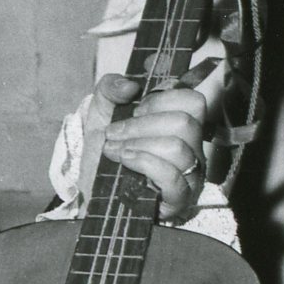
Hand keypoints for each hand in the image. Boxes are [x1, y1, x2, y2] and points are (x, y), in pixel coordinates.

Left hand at [81, 74, 207, 220]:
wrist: (90, 194)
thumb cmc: (101, 157)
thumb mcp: (99, 115)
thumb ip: (109, 89)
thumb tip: (130, 85)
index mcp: (179, 126)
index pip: (193, 101)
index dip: (160, 100)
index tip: (134, 111)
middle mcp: (192, 149)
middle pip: (184, 122)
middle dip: (140, 125)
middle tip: (115, 133)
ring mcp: (189, 175)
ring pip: (177, 148)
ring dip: (137, 144)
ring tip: (113, 151)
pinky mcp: (179, 198)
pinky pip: (172, 176)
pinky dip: (144, 163)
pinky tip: (124, 161)